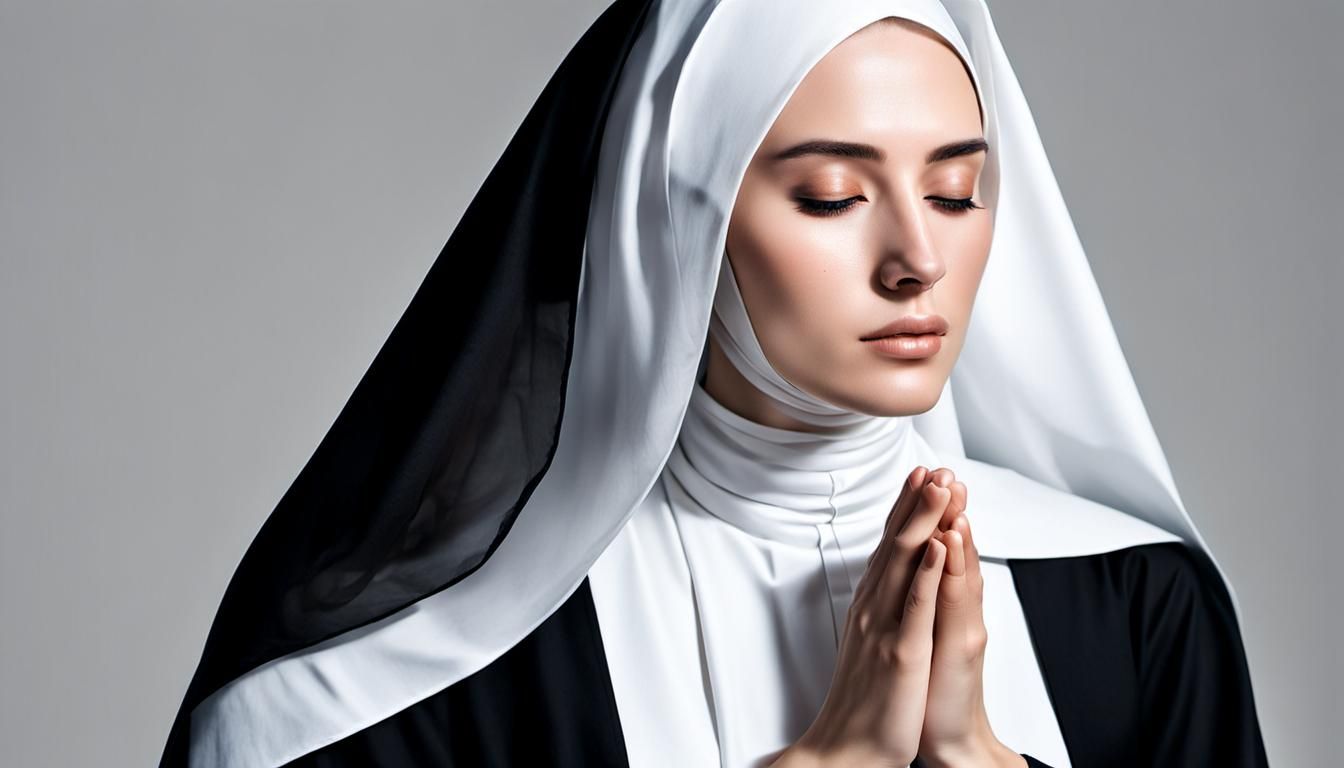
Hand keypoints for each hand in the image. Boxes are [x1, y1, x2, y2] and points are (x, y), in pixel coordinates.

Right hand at [771, 465, 953, 767]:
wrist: (847, 751)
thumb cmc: (865, 703)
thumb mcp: (871, 643)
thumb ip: (879, 609)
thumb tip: (885, 581)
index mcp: (871, 607)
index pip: (890, 547)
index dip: (906, 510)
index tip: (920, 476)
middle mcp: (874, 609)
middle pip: (896, 544)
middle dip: (915, 503)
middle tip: (933, 466)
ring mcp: (886, 628)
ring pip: (905, 563)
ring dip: (923, 520)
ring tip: (939, 487)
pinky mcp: (901, 652)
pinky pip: (916, 605)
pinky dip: (927, 571)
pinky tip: (937, 543)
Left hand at [916, 486, 1025, 767]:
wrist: (950, 744)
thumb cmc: (929, 695)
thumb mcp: (921, 642)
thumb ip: (923, 606)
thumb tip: (916, 576)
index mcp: (941, 608)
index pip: (936, 552)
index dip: (930, 516)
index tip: (924, 477)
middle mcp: (956, 612)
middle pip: (952, 551)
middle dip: (947, 509)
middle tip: (944, 469)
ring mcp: (961, 627)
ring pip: (956, 566)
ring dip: (952, 524)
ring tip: (951, 489)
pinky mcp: (959, 648)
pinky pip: (952, 600)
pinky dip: (949, 568)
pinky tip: (947, 542)